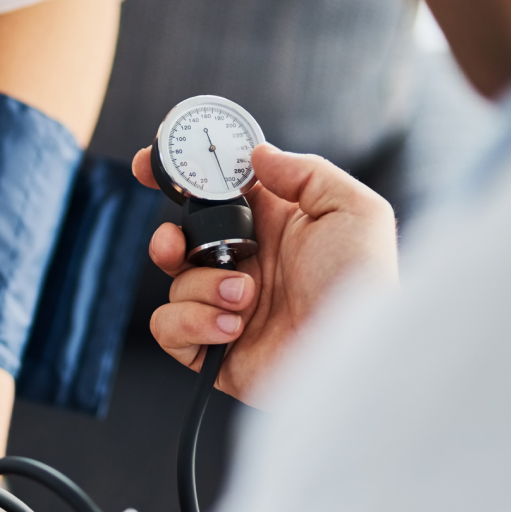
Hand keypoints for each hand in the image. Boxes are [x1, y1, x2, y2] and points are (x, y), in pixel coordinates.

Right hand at [132, 144, 398, 404]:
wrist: (355, 357)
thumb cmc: (363, 286)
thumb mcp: (352, 210)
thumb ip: (305, 172)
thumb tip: (257, 154)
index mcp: (269, 228)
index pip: (214, 195)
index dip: (179, 178)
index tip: (146, 164)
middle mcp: (244, 266)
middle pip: (179, 241)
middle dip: (167, 239)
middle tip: (176, 245)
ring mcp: (225, 308)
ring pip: (175, 284)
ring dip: (204, 287)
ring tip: (245, 299)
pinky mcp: (211, 349)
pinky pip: (168, 327)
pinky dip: (193, 323)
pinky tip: (233, 328)